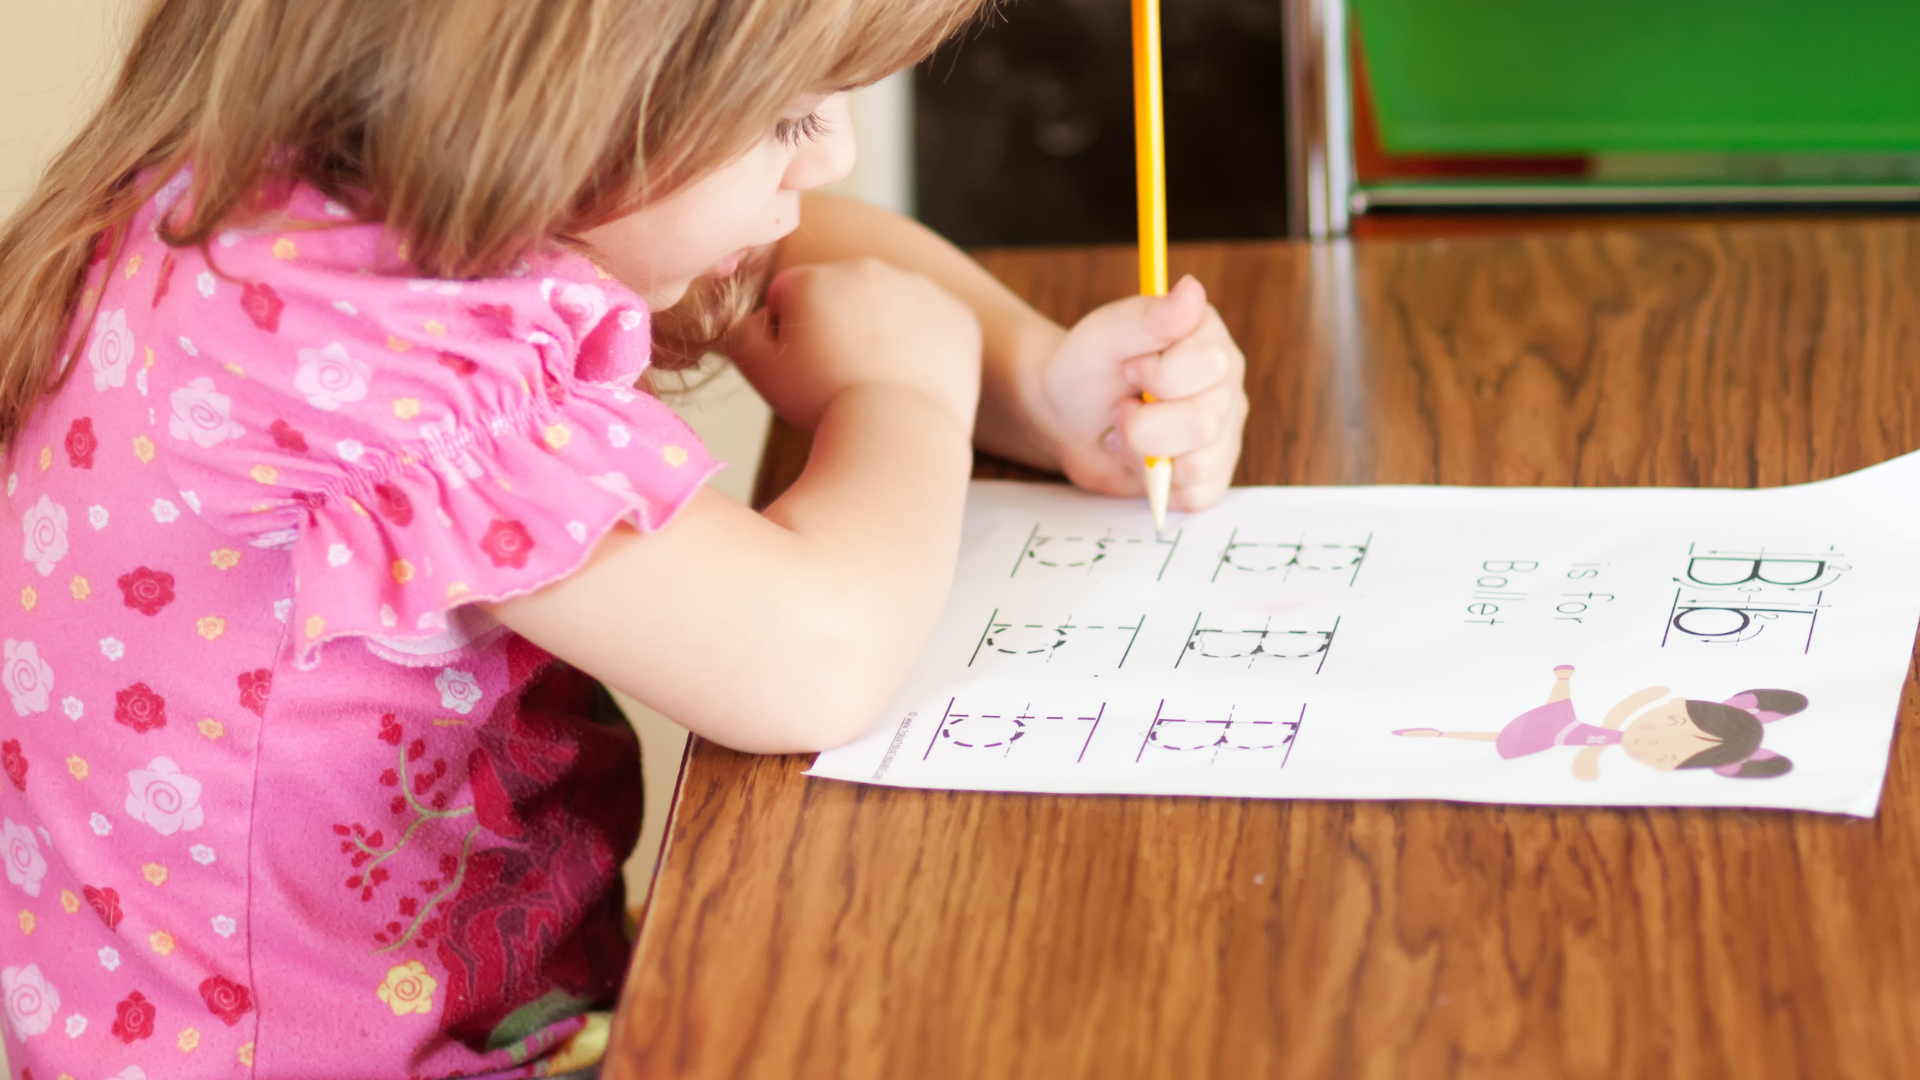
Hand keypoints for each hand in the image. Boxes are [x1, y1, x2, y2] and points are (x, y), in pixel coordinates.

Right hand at [726, 258, 981, 434]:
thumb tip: (758, 312)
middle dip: (838, 325)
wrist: (898, 436)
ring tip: (877, 381)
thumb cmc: (822, 406)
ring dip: (882, 332)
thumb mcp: (758, 370)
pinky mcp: (958, 316)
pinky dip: (925, 346)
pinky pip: (934, 324)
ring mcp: (922, 289)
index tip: (805, 370)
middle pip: (843, 293)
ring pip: (890, 306)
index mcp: (818, 276)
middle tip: (842, 377)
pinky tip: (912, 379)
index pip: (792, 294)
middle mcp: (872, 268)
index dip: (791, 335)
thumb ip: (741, 329)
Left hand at [1022, 275, 1246, 509]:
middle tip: (1120, 408)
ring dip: (1145, 455)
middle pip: (1203, 423)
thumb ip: (1146, 317)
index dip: (1155, 375)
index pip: (1207, 366)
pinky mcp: (1212, 471)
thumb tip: (1191, 289)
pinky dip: (1157, 484)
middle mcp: (1225, 382)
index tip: (1129, 367)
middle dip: (1142, 425)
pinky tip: (1140, 460)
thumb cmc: (1083, 372)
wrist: (1065, 417)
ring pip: (1199, 464)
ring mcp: (1224, 429)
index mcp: (1207, 338)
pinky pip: (1198, 494)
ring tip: (1127, 433)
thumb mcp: (1101, 337)